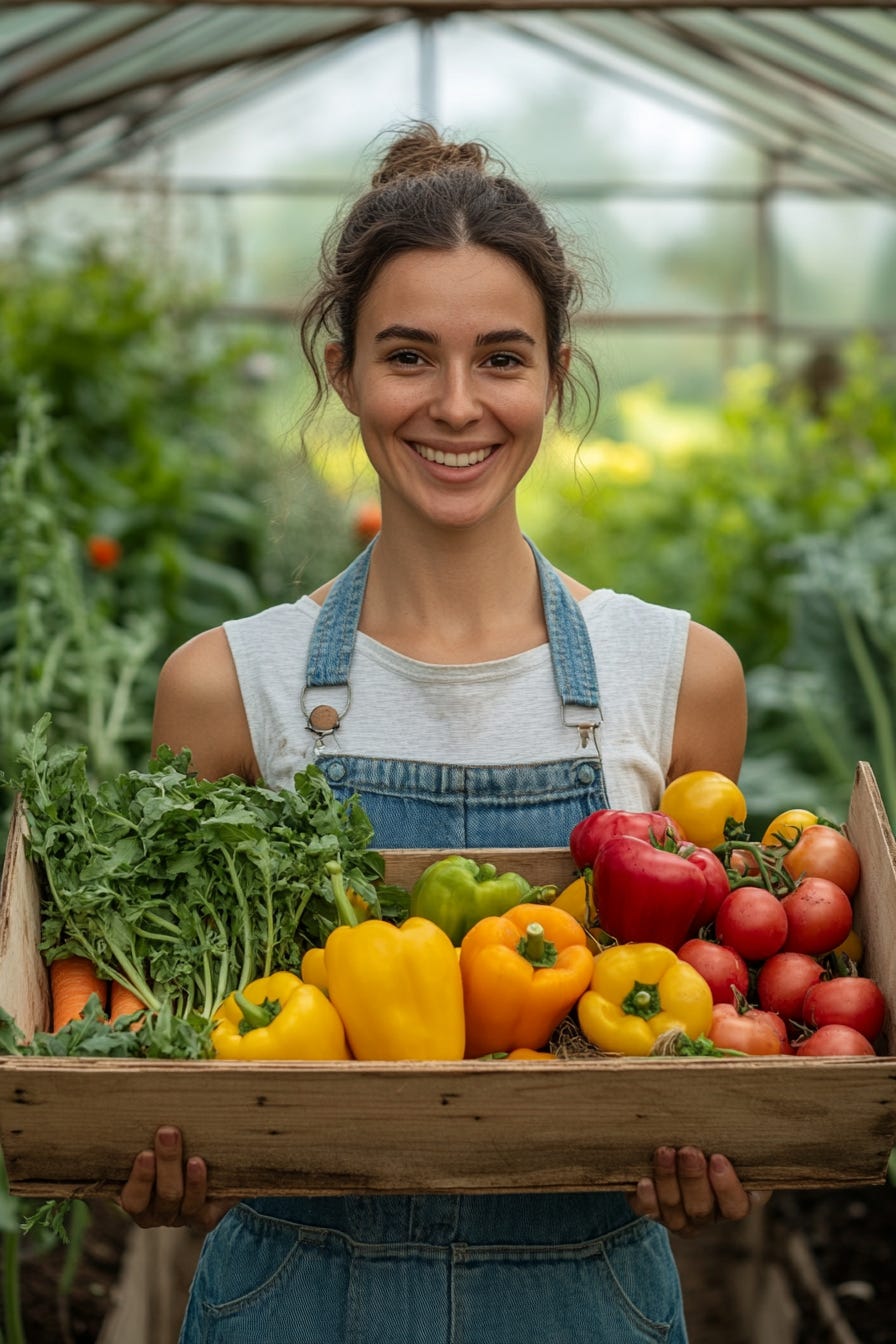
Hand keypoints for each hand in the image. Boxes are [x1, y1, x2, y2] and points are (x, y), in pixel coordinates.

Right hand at [119, 1126, 235, 1233]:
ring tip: (195, 1158)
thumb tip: (146, 1087)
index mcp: (137, 1197)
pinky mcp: (205, 1218)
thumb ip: (151, 1126)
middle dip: (166, 1165)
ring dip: (189, 1181)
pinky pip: (205, 1211)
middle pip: (161, 1197)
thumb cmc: (174, 1145)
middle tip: (168, 1133)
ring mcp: (181, 1217)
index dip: (139, 1179)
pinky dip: (204, 1189)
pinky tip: (205, 1171)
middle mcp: (156, 1212)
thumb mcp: (157, 1139)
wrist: (212, 1165)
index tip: (144, 1153)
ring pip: (183, 1203)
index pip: (132, 1197)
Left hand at [627, 1146, 770, 1236]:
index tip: (718, 1158)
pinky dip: (647, 1198)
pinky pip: (649, 1211)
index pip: (736, 1207)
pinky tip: (644, 1181)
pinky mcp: (655, 1211)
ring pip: (674, 1208)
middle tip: (689, 1152)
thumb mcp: (733, 1140)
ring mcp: (680, 1217)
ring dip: (668, 1179)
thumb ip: (738, 1136)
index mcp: (734, 1201)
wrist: (682, 1142)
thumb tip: (751, 1111)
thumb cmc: (716, 1139)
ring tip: (664, 1152)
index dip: (727, 1187)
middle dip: (693, 1178)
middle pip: (701, 1208)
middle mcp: (708, 1215)